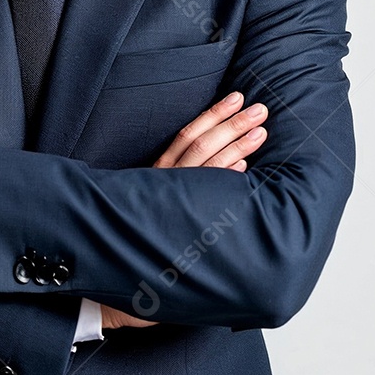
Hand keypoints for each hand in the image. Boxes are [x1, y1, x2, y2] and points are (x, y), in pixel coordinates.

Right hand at [101, 92, 267, 330]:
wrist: (114, 276)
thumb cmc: (143, 236)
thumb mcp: (161, 198)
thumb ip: (187, 180)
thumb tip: (232, 164)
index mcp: (161, 172)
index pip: (188, 134)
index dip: (213, 115)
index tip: (237, 98)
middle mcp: (165, 183)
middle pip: (201, 144)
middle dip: (232, 124)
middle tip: (260, 108)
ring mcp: (170, 201)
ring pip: (206, 166)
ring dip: (236, 146)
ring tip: (261, 131)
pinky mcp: (177, 224)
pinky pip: (204, 198)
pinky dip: (224, 182)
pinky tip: (244, 172)